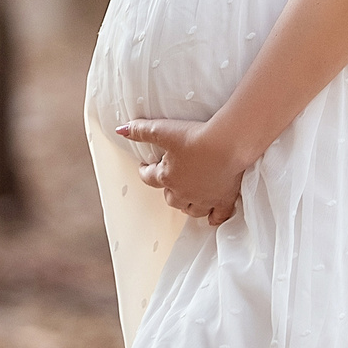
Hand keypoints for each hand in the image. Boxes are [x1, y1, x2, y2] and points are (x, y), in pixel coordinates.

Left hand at [120, 117, 250, 225]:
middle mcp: (183, 191)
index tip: (145, 167)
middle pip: (171, 198)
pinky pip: (218, 215)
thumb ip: (141, 130)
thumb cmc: (195, 136)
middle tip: (170, 181)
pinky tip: (212, 218)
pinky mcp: (224, 199)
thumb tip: (120, 130)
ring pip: (192, 209)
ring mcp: (204, 198)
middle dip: (168, 191)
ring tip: (189, 198)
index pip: (149, 177)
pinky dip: (214, 217)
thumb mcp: (164, 130)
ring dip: (188, 205)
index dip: (145, 171)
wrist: (227, 144)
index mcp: (166, 176)